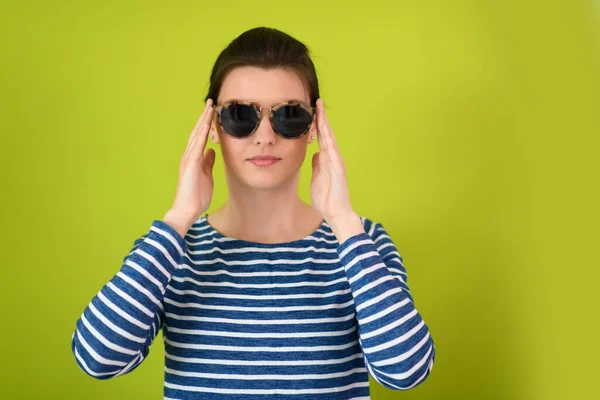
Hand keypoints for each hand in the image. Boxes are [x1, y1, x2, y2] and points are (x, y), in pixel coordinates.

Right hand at [168, 99, 216, 223]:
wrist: (186, 209)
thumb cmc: (196, 196)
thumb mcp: (207, 175)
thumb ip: (208, 162)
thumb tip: (212, 151)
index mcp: (194, 158)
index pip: (200, 137)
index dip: (206, 124)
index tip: (212, 112)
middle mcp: (189, 155)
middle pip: (197, 131)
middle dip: (204, 117)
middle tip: (211, 103)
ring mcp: (189, 158)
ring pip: (197, 134)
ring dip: (203, 120)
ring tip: (210, 107)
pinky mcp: (191, 163)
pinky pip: (197, 144)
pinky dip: (202, 133)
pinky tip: (206, 123)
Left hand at [310, 98, 355, 221]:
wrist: (336, 212)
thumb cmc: (326, 198)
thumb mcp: (316, 178)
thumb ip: (316, 165)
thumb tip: (314, 154)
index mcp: (327, 159)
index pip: (321, 138)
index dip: (316, 124)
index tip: (312, 111)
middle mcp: (333, 157)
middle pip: (326, 133)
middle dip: (321, 117)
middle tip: (317, 101)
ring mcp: (336, 161)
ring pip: (329, 137)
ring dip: (325, 123)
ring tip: (320, 109)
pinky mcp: (338, 167)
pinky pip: (332, 150)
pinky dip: (329, 138)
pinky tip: (325, 128)